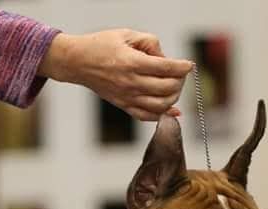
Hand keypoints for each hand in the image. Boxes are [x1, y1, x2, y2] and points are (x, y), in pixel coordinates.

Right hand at [39, 30, 192, 120]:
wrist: (78, 62)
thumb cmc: (101, 45)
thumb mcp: (127, 34)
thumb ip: (150, 43)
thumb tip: (166, 58)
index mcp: (133, 63)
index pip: (167, 68)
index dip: (183, 67)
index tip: (189, 65)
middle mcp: (131, 83)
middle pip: (167, 88)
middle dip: (180, 81)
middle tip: (180, 74)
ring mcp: (127, 97)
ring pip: (160, 106)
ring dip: (173, 98)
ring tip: (174, 87)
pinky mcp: (123, 106)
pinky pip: (146, 116)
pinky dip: (161, 115)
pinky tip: (171, 109)